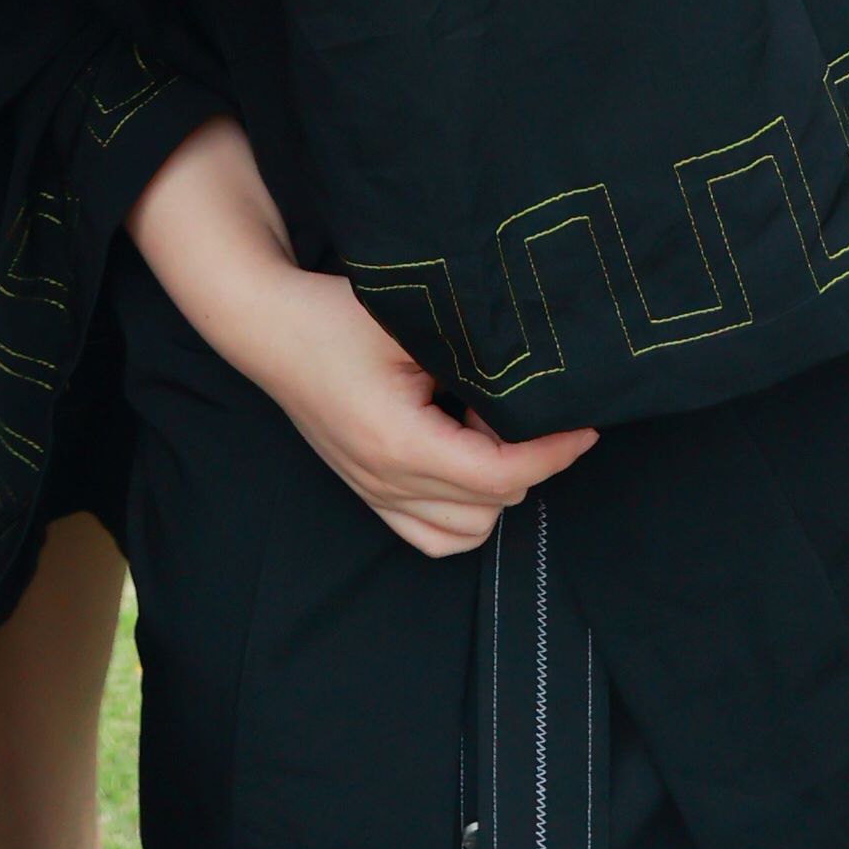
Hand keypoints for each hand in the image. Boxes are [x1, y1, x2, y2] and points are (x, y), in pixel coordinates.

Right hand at [127, 118, 595, 559]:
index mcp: (399, 442)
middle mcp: (386, 481)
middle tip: (523, 406)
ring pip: (468, 529)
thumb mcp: (408, 320)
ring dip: (494, 489)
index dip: (552, 453)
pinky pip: (433, 534)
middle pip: (492, 505)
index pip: (500, 475)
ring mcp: (373, 493)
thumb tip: (532, 368)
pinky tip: (460, 454)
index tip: (584, 425)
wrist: (265, 325)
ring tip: (487, 428)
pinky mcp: (367, 491)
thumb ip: (470, 350)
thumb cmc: (332, 314)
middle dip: (524, 461)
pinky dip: (464, 510)